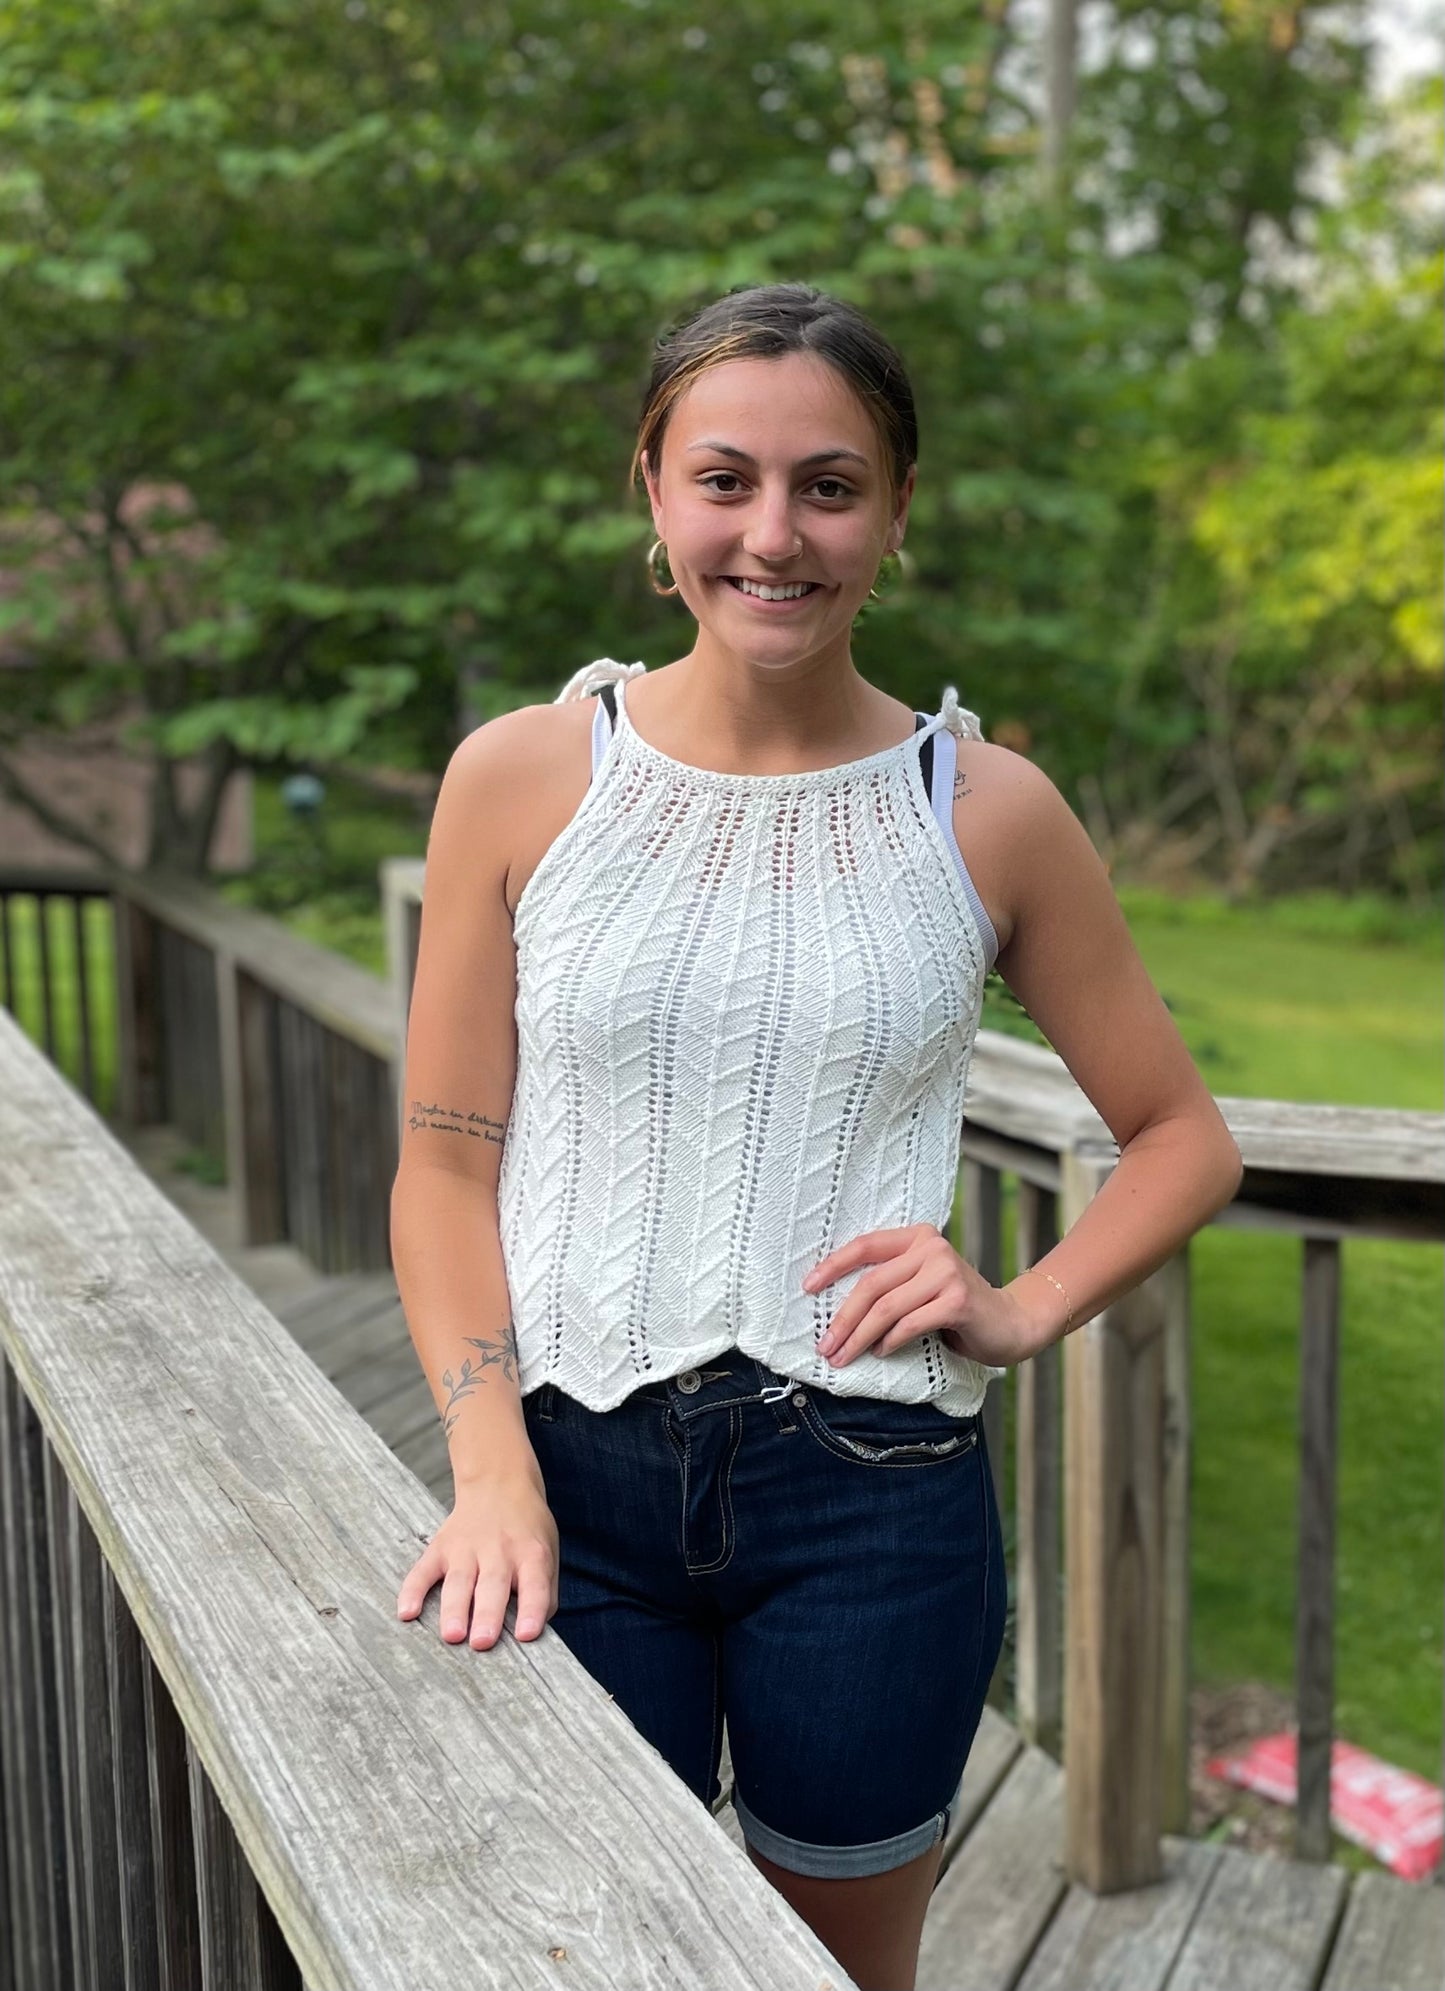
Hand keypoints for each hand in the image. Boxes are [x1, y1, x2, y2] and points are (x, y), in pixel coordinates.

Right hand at [396, 1469, 558, 1648]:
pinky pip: (424, 1570)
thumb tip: (530, 1634)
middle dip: (487, 1615)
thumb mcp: (549, 1553)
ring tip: (451, 1635)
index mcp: (531, 1554)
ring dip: (454, 1609)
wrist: (499, 1482)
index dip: (531, 1610)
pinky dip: (413, 1590)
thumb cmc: (526, 1530)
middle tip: (482, 1643)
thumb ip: (544, 1592)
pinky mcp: (441, 1546)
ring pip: (460, 1581)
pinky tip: (407, 1612)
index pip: (534, 1584)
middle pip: (492, 1585)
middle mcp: (499, 1550)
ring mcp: (467, 1548)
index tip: (526, 1635)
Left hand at [803, 1223, 1049, 1369]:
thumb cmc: (954, 1306)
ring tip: (843, 1356)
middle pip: (872, 1284)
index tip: (807, 1288)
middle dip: (842, 1318)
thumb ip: (889, 1282)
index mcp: (917, 1236)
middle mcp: (932, 1247)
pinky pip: (910, 1324)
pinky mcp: (957, 1300)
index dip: (833, 1266)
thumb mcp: (920, 1283)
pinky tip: (880, 1353)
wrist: (1009, 1322)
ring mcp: (947, 1272)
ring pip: (886, 1308)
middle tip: (824, 1345)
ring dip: (859, 1337)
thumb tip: (834, 1305)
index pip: (865, 1245)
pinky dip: (890, 1342)